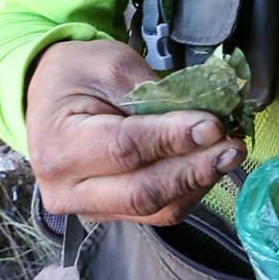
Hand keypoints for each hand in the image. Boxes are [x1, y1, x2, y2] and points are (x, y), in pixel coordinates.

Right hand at [26, 38, 244, 225]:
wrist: (47, 98)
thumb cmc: (74, 76)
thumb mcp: (110, 64)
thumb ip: (155, 93)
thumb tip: (206, 120)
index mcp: (57, 146)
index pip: (123, 149)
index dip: (172, 139)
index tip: (213, 125)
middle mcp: (67, 190)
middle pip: (141, 192)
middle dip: (194, 170)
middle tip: (231, 146)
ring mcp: (88, 208)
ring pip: (155, 210)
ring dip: (198, 183)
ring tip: (227, 154)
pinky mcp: (110, 214)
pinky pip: (157, 213)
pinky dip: (188, 190)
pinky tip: (206, 166)